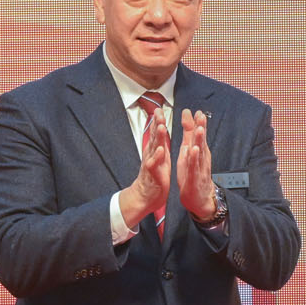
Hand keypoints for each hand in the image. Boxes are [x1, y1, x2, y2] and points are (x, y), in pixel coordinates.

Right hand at [119, 111, 169, 226]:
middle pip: (154, 137)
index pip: (157, 134)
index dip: (158, 121)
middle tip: (159, 111)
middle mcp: (152, 155)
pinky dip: (158, 158)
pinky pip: (155, 165)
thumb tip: (159, 130)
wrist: (144, 196)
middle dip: (157, 124)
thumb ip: (159, 144)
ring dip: (157, 137)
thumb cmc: (154, 177)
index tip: (160, 108)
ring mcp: (151, 164)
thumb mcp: (159, 158)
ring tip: (161, 126)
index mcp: (156, 151)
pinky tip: (161, 150)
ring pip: (154, 149)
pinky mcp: (153, 175)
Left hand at [176, 109, 218, 221]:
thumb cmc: (193, 174)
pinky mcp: (194, 178)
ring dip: (200, 141)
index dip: (196, 123)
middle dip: (201, 128)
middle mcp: (201, 158)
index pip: (197, 135)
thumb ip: (190, 138)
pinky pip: (194, 167)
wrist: (200, 198)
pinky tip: (194, 151)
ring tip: (199, 129)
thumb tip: (191, 122)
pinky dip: (194, 159)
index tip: (195, 110)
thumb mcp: (189, 154)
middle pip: (201, 141)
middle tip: (201, 115)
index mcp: (197, 151)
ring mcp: (199, 168)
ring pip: (200, 152)